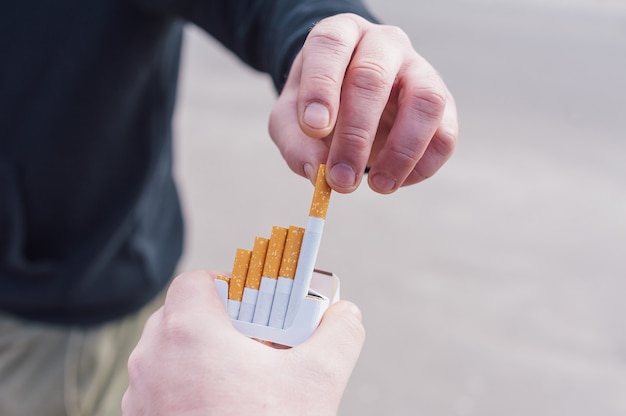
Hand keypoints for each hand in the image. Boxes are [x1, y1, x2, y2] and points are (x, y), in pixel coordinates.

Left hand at [122, 270, 364, 415]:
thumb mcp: (317, 382)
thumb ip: (339, 336)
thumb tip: (346, 316)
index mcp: (188, 334)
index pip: (194, 281)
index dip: (225, 284)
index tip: (252, 304)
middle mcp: (153, 360)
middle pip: (181, 315)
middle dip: (218, 322)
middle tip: (253, 341)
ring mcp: (142, 396)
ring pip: (168, 353)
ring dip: (200, 355)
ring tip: (240, 378)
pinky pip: (160, 388)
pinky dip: (185, 387)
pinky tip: (222, 406)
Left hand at [269, 13, 457, 193]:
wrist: (352, 101)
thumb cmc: (320, 107)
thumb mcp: (292, 120)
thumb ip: (297, 144)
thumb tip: (319, 173)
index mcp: (340, 35)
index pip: (330, 44)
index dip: (321, 85)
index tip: (313, 128)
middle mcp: (383, 44)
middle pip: (373, 76)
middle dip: (355, 135)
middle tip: (341, 179)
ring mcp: (419, 69)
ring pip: (425, 101)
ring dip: (401, 151)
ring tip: (378, 185)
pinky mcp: (443, 103)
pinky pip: (445, 134)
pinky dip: (423, 165)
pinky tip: (395, 181)